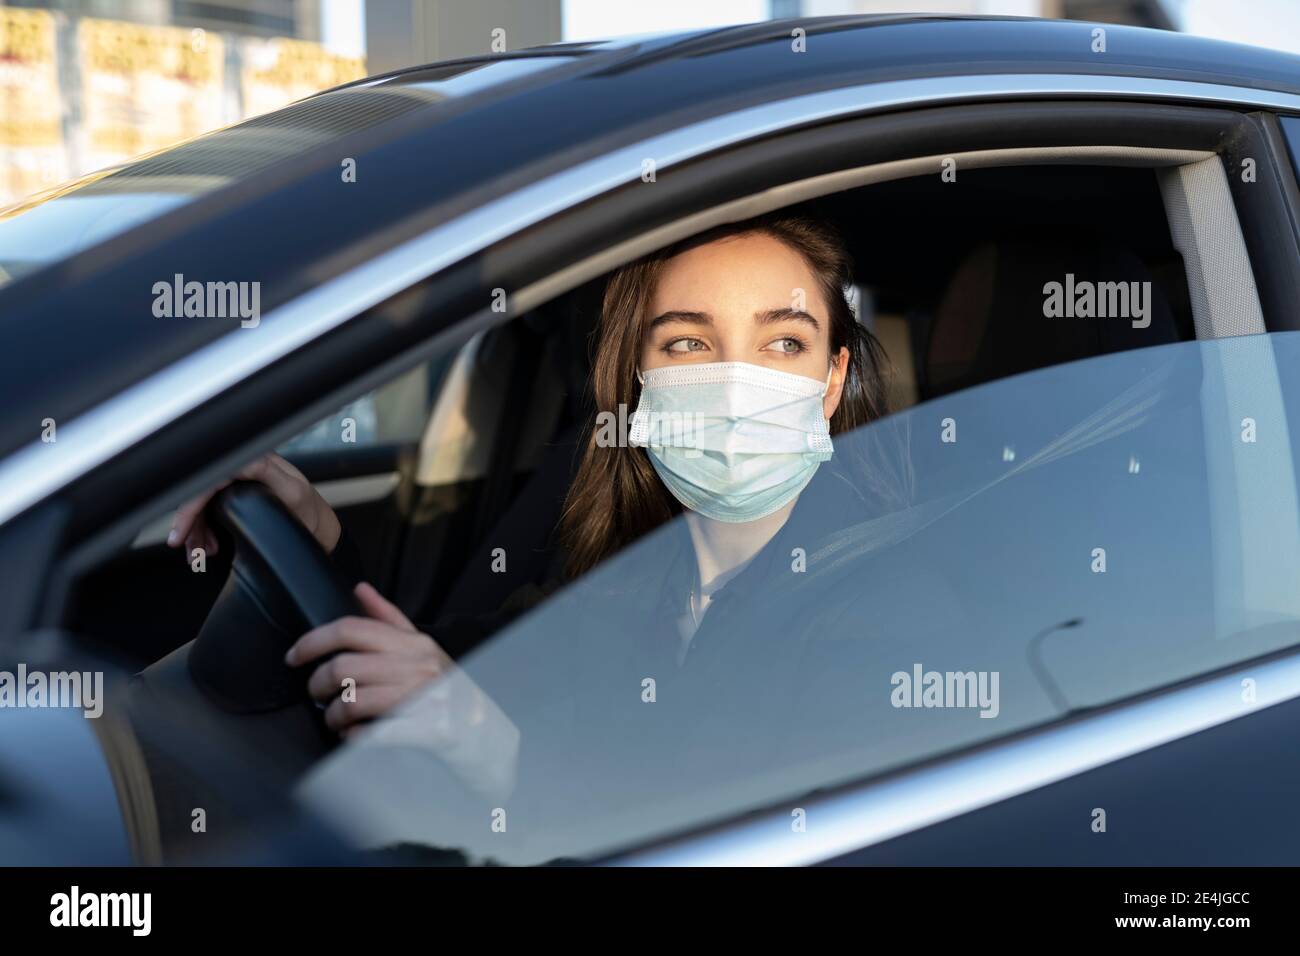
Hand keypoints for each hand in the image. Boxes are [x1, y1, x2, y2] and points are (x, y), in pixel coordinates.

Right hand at [168, 452, 340, 556]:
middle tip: (191, 550)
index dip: (191, 505)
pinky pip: (207, 513)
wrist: (317, 527)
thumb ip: (265, 472)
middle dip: (190, 524)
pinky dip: (203, 532)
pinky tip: (209, 547)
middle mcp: (240, 469)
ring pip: (200, 506)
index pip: (208, 480)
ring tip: (203, 553)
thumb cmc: (308, 510)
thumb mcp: (292, 491)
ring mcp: (235, 483)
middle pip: (199, 494)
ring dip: (196, 532)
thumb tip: (238, 463)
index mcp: (252, 461)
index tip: (182, 530)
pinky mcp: (233, 497)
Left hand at [287, 582, 453, 737]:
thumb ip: (389, 619)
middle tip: (318, 695)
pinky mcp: (425, 730)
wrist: (485, 731)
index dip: (314, 641)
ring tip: (337, 719)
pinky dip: (353, 738)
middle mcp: (418, 666)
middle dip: (319, 684)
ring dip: (334, 715)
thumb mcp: (423, 648)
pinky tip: (355, 737)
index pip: (352, 630)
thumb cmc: (447, 689)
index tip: (294, 656)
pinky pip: (371, 733)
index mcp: (414, 643)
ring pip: (352, 701)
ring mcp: (423, 698)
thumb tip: (360, 589)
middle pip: (344, 666)